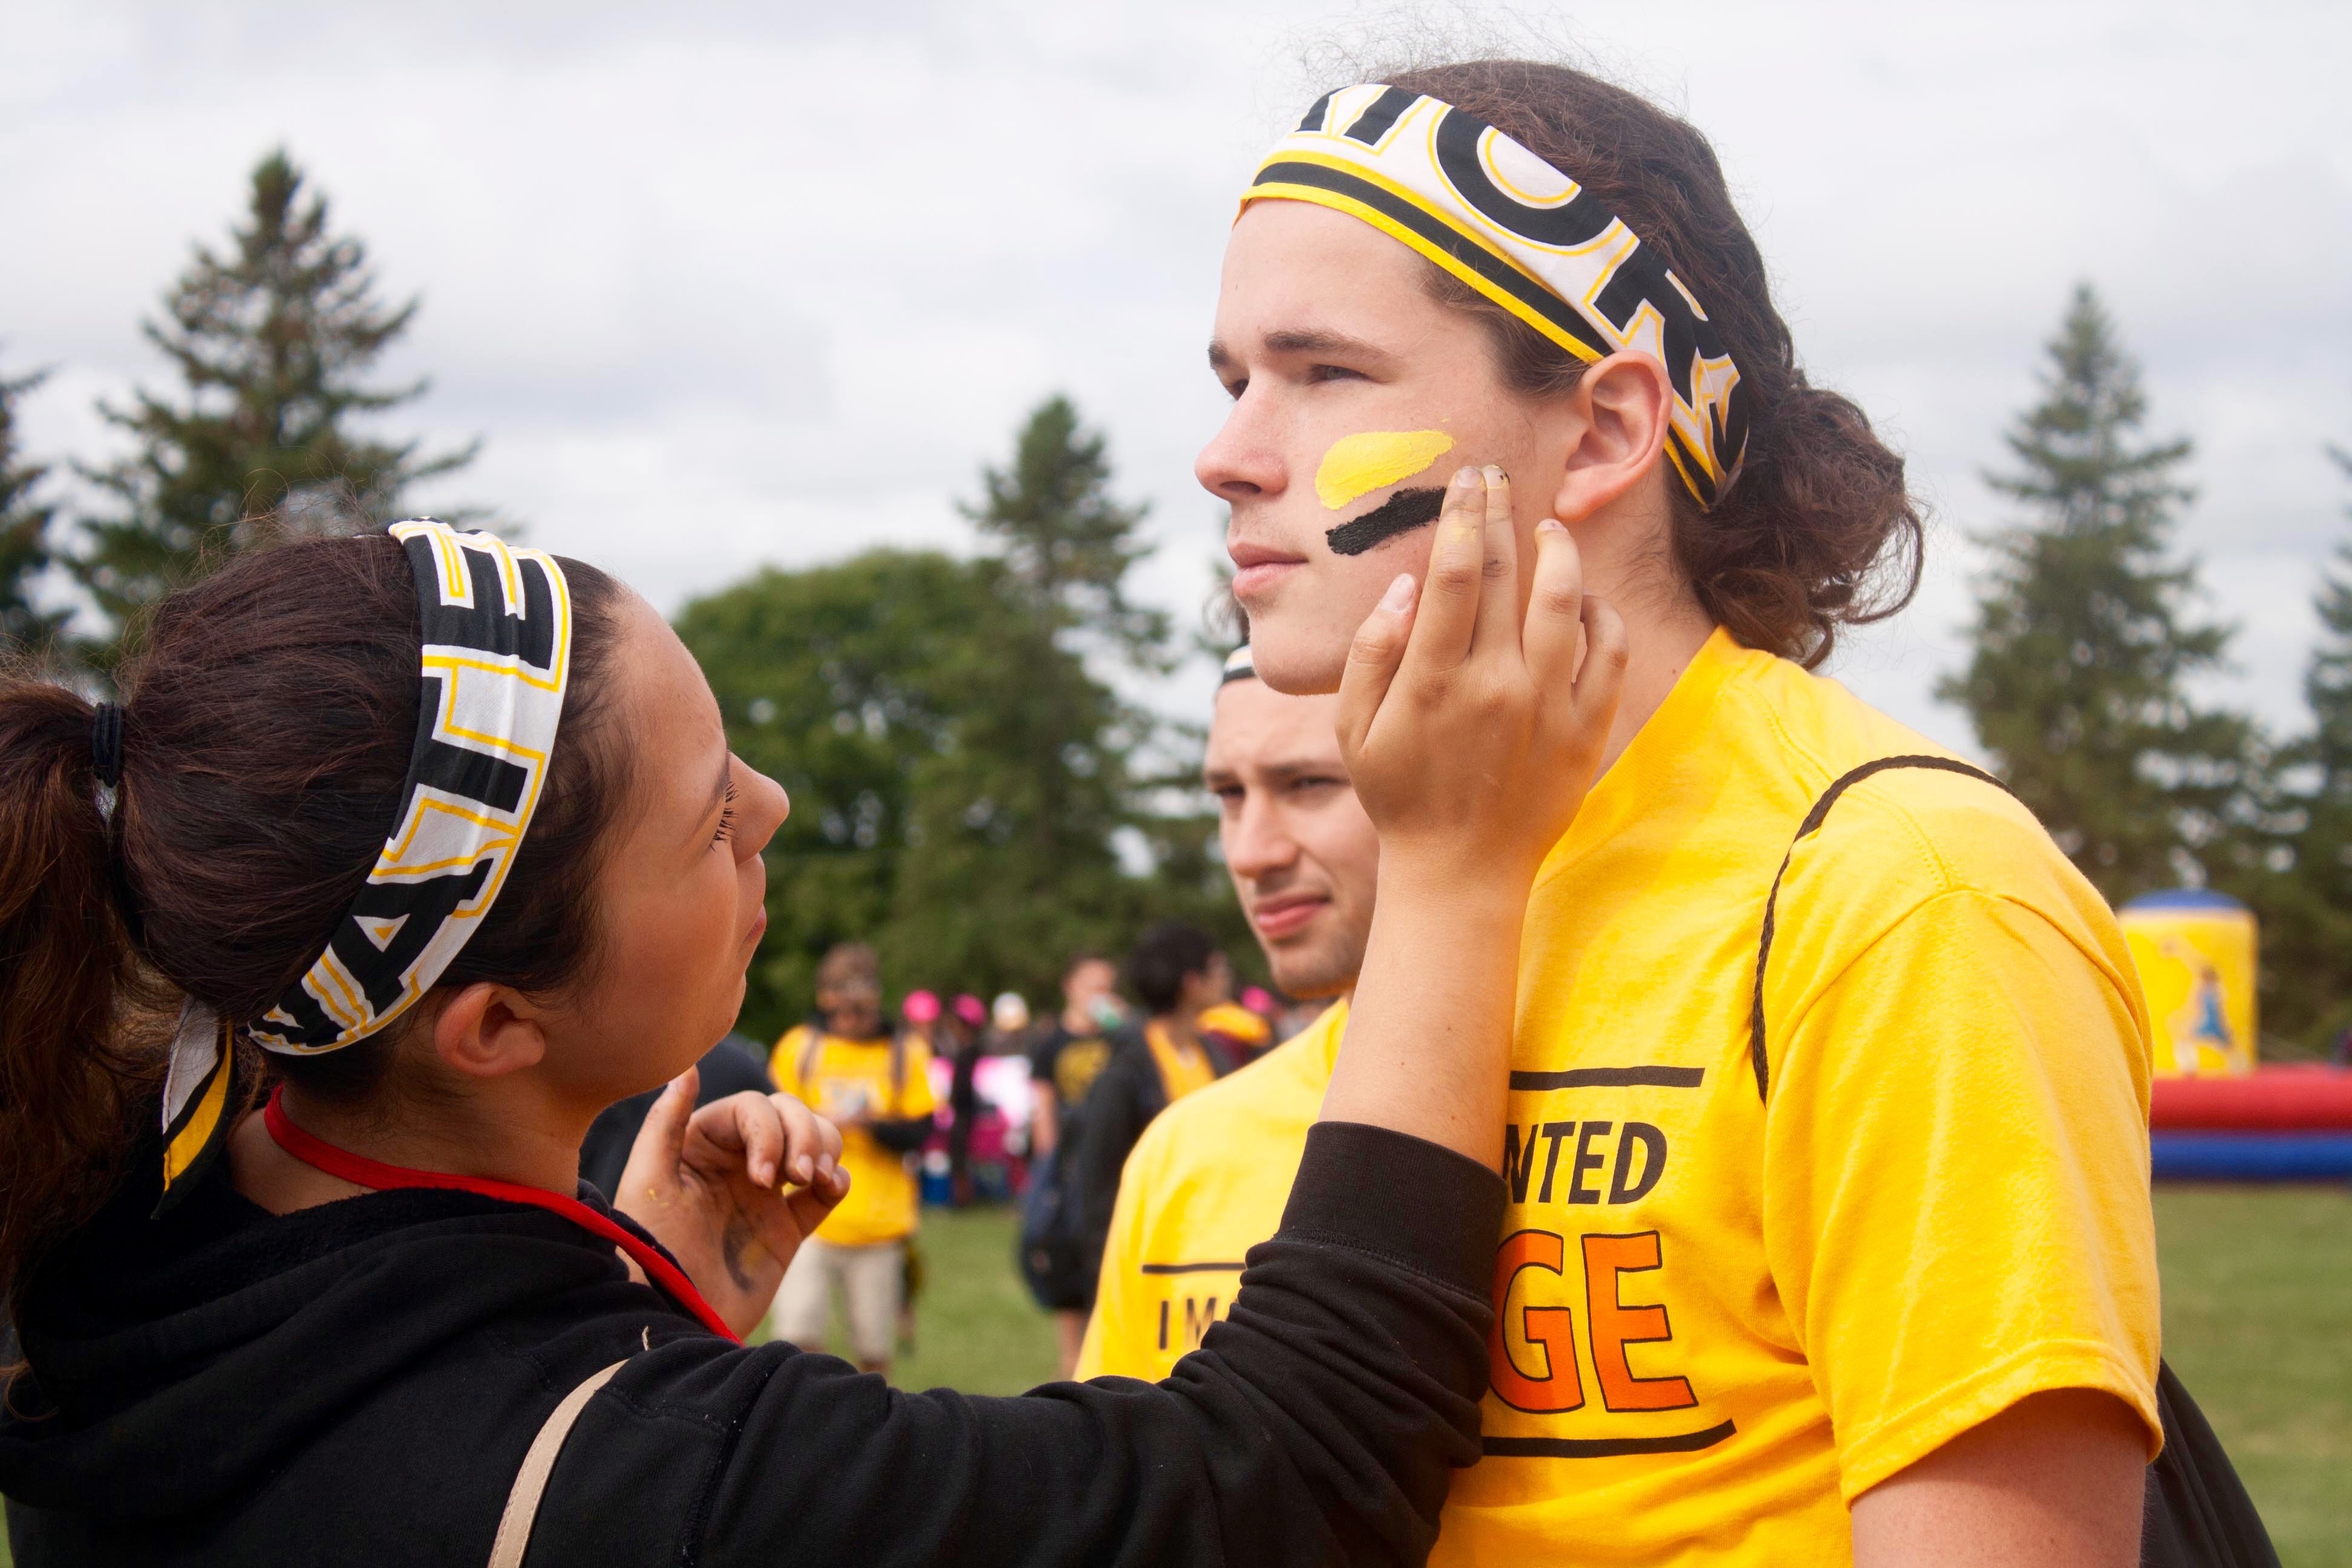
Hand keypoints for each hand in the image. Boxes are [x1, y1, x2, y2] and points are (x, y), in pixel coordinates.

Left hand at [615, 1067, 850, 1337]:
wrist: (673, 1320)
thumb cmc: (651, 1250)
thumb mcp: (648, 1181)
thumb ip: (666, 1122)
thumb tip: (686, 1066)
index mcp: (702, 1146)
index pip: (752, 1110)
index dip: (768, 1131)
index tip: (762, 1175)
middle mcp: (735, 1164)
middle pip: (790, 1117)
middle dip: (805, 1135)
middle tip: (801, 1174)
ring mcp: (764, 1197)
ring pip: (813, 1146)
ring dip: (826, 1150)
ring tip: (819, 1180)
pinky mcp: (786, 1231)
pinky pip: (825, 1195)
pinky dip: (839, 1182)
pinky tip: (832, 1188)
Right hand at [1336, 465, 1625, 886]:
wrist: (1460, 872)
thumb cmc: (1400, 796)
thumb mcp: (1355, 729)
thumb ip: (1371, 653)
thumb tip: (1403, 586)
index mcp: (1434, 681)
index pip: (1457, 573)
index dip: (1463, 516)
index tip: (1465, 482)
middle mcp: (1495, 685)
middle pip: (1509, 574)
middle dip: (1502, 513)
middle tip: (1498, 478)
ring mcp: (1547, 707)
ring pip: (1566, 601)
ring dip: (1559, 551)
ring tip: (1548, 527)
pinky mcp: (1585, 731)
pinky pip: (1608, 653)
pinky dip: (1601, 614)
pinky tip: (1584, 598)